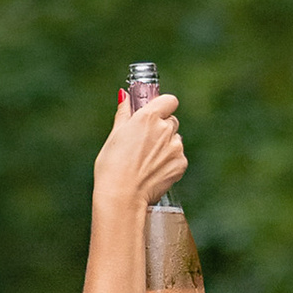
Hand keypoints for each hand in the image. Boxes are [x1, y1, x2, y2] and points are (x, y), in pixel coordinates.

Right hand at [94, 82, 186, 220]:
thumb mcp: (114, 136)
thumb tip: (124, 95)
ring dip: (166, 146)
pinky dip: (169, 162)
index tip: (154, 114)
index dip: (163, 106)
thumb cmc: (112, 167)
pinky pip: (178, 157)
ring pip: (175, 140)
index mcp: (148, 117)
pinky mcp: (180, 164)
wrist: (122, 197)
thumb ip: (124, 113)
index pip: (169, 100)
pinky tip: (153, 171)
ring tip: (147, 161)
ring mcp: (175, 147)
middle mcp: (165, 129)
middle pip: (172, 121)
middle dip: (162, 128)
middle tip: (145, 143)